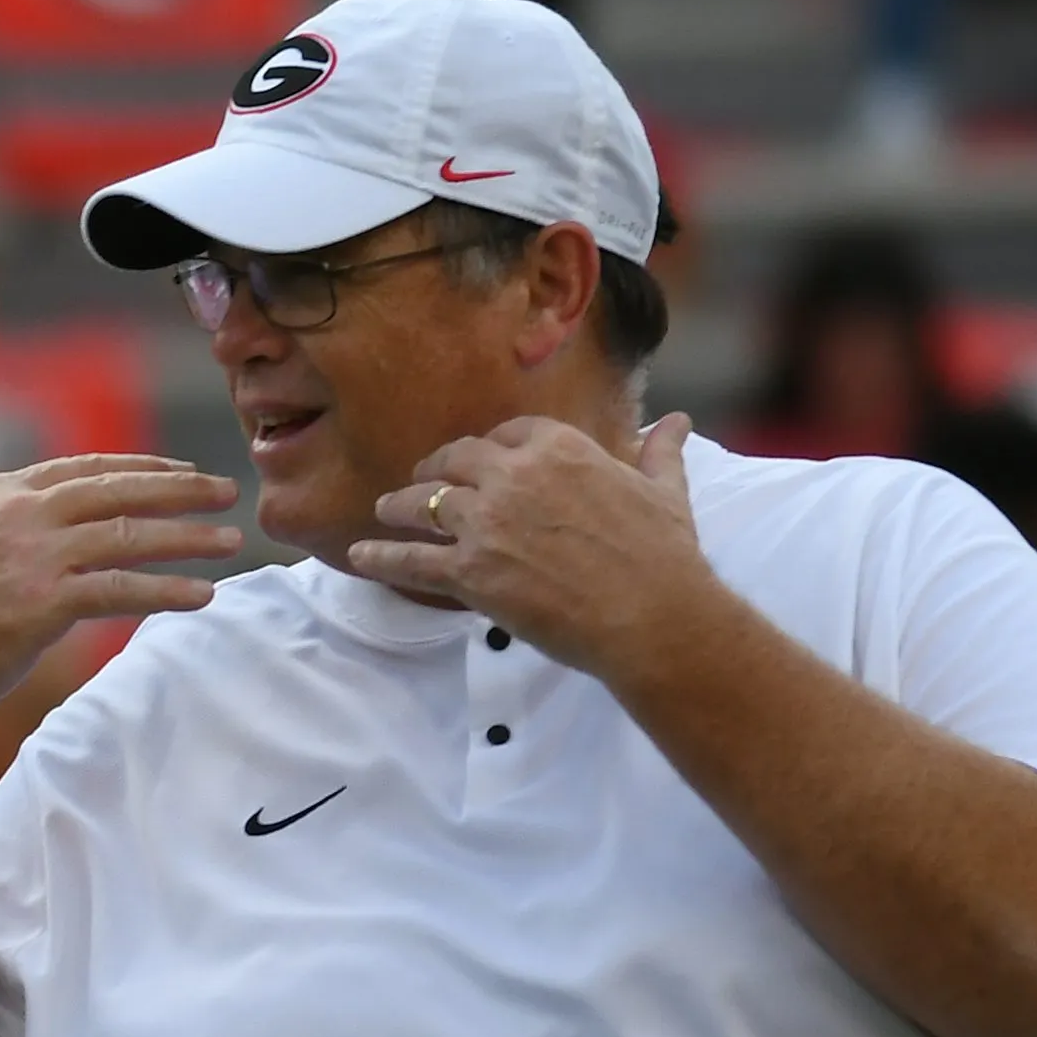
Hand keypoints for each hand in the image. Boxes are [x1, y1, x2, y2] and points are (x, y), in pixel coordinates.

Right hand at [0, 455, 240, 732]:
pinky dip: (167, 591)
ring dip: (187, 537)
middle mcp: (15, 513)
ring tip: (230, 541)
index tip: (184, 473)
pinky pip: (121, 590)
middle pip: (117, 489)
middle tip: (227, 491)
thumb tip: (71, 524)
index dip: (143, 468)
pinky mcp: (41, 604)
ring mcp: (28, 557)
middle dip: (180, 488)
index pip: (84, 468)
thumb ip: (15, 527)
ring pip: (127, 535)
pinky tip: (200, 595)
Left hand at [349, 413, 724, 683]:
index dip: (490, 446)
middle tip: (423, 479)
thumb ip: (659, 453)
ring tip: (384, 510)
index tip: (480, 458)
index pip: (507, 433)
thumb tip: (677, 421)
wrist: (652, 615)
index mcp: (558, 448)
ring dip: (399, 506)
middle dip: (436, 468)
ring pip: (425, 503)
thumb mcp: (665, 492)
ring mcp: (486, 523)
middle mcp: (513, 475)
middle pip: (455, 460)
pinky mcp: (469, 571)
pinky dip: (380, 557)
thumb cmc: (663, 555)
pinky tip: (359, 556)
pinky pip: (411, 560)